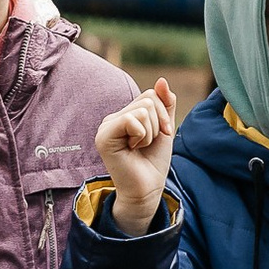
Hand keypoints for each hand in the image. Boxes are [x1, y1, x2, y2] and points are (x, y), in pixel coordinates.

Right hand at [94, 78, 177, 235]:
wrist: (147, 189)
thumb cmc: (153, 161)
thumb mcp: (163, 128)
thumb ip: (164, 104)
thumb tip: (161, 80)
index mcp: (124, 115)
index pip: (150, 95)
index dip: (163, 115)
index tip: (160, 134)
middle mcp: (112, 118)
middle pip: (148, 99)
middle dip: (158, 123)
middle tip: (148, 144)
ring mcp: (106, 127)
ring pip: (143, 110)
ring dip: (150, 133)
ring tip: (139, 148)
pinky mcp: (104, 137)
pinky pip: (132, 120)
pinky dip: (142, 136)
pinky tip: (133, 149)